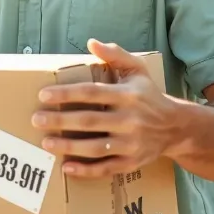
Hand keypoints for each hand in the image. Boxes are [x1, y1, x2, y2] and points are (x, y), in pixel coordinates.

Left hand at [31, 39, 179, 178]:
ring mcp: (131, 144)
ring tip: (45, 143)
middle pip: (89, 121)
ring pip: (95, 148)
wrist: (176, 127)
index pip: (91, 93)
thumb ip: (115, 54)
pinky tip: (66, 168)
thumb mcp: (137, 69)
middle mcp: (130, 120)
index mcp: (127, 95)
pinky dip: (86, 171)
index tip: (43, 95)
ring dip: (68, 147)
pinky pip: (106, 169)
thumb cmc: (149, 94)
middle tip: (36, 119)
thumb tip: (91, 43)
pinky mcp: (132, 162)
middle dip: (60, 121)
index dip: (67, 94)